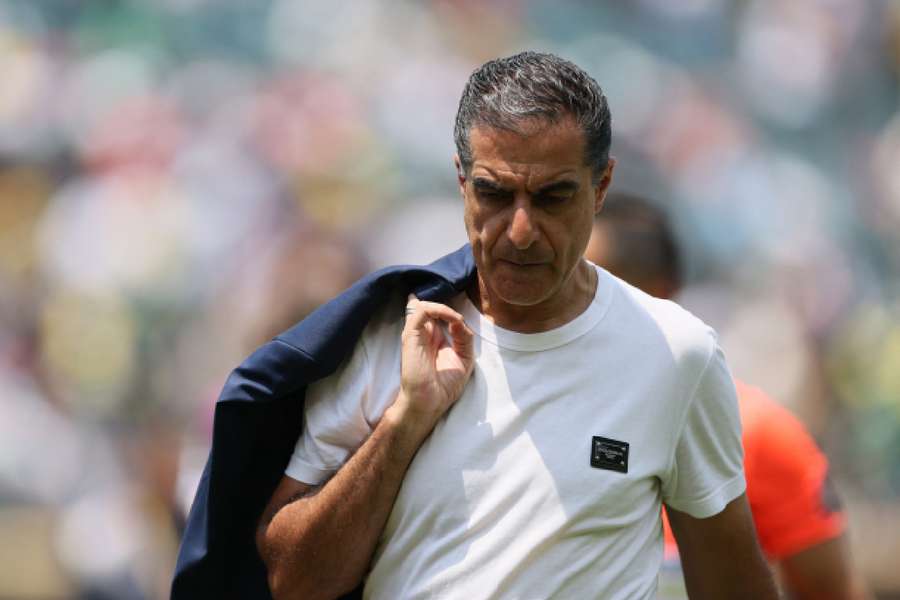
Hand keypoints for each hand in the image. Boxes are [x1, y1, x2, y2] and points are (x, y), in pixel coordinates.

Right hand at [391, 294, 474, 432]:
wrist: (429, 403)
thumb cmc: (444, 387)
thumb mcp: (464, 359)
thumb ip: (464, 337)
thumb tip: (459, 319)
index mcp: (434, 339)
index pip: (435, 314)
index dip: (447, 310)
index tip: (461, 316)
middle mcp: (424, 334)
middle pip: (429, 307)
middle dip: (444, 305)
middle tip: (458, 317)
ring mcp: (416, 334)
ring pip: (425, 305)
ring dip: (444, 307)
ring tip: (456, 319)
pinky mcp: (411, 336)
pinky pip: (423, 311)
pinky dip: (439, 310)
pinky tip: (453, 319)